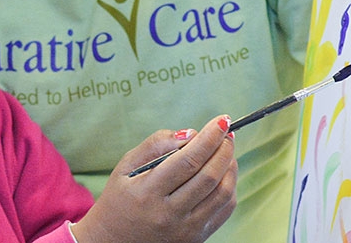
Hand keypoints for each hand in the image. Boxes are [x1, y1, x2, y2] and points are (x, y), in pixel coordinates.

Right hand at [72, 115, 237, 242]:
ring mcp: (185, 230)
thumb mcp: (125, 167)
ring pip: (222, 193)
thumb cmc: (119, 200)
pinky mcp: (196, 238)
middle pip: (209, 176)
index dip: (209, 138)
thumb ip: (155, 145)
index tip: (222, 120)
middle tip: (227, 133)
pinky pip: (224, 210)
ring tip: (226, 151)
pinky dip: (230, 187)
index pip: (188, 160)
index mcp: (147, 193)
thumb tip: (190, 134)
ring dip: (230, 167)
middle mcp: (168, 214)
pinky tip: (224, 173)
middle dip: (224, 149)